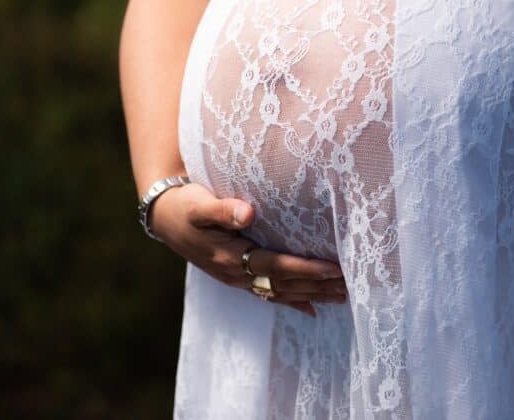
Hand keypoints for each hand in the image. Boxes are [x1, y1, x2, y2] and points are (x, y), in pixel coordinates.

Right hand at [149, 181, 345, 316]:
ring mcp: (236, 279)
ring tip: (342, 296)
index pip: (276, 266)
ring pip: (280, 292)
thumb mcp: (199, 204)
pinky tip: (312, 310)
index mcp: (230, 256)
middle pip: (284, 284)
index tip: (333, 268)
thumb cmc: (185, 205)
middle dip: (317, 285)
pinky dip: (292, 302)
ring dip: (311, 295)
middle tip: (350, 285)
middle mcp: (236, 274)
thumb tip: (248, 212)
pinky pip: (269, 294)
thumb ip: (222, 209)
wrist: (164, 218)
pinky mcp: (236, 277)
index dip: (306, 269)